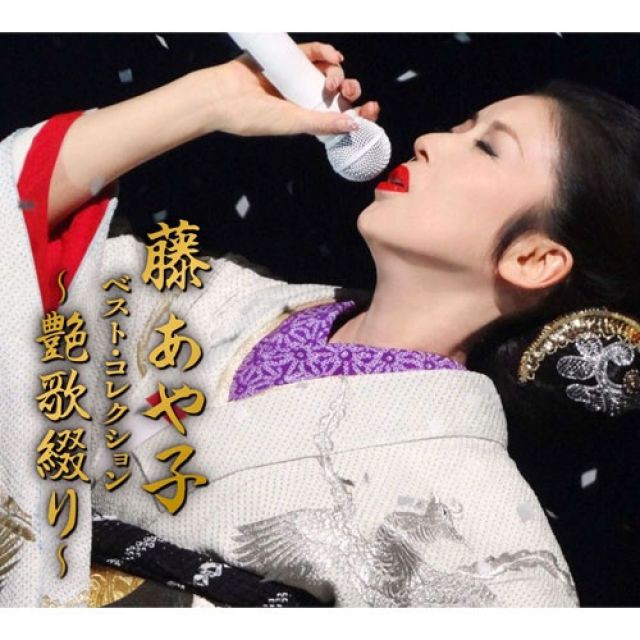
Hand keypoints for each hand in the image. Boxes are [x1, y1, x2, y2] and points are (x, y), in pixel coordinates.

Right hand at [199, 41, 380, 136]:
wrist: (222, 95)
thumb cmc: (253, 116)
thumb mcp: (293, 122)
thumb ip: (322, 123)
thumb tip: (354, 125)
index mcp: (308, 119)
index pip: (339, 116)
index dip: (358, 112)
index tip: (372, 109)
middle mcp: (305, 99)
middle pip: (338, 93)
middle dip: (350, 90)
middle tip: (348, 92)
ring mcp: (298, 79)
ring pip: (328, 72)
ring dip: (338, 73)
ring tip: (331, 79)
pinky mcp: (289, 59)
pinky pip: (313, 53)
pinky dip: (326, 52)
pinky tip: (333, 55)